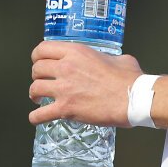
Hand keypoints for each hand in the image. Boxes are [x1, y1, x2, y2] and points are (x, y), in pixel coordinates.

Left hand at [28, 41, 144, 127]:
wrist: (133, 99)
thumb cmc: (129, 79)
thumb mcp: (119, 58)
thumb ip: (108, 57)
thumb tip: (111, 62)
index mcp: (77, 52)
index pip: (43, 48)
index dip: (38, 56)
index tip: (40, 61)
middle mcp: (66, 67)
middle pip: (37, 69)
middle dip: (37, 75)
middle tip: (42, 80)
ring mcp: (64, 89)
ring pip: (35, 88)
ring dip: (34, 94)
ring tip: (38, 98)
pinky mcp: (65, 109)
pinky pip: (40, 114)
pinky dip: (35, 118)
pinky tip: (37, 118)